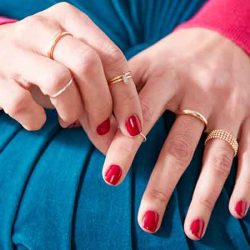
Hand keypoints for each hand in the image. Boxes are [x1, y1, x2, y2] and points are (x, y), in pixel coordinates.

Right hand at [0, 2, 142, 152]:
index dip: (127, 96)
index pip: (112, 57)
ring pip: (60, 81)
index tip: (133, 125)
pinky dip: (37, 120)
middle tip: (103, 127)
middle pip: (88, 65)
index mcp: (70, 19)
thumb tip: (128, 126)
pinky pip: (23, 104)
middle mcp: (42, 28)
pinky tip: (40, 120)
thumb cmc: (47, 64)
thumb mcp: (76, 63)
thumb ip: (102, 84)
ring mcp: (15, 51)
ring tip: (68, 119)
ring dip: (72, 111)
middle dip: (102, 105)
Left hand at [102, 28, 249, 238]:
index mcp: (167, 77)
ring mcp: (229, 106)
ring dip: (205, 196)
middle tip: (146, 219)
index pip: (142, 117)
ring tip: (191, 231)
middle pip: (179, 145)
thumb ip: (116, 93)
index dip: (125, 148)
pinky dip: (245, 182)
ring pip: (218, 156)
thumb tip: (81, 124)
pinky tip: (237, 210)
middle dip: (162, 184)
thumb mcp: (145, 63)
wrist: (220, 37)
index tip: (110, 179)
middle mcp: (200, 92)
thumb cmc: (174, 57)